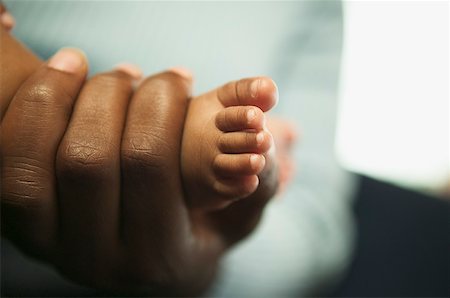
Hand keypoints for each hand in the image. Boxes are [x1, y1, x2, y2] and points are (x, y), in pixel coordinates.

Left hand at [1, 48, 275, 294]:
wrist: (153, 251)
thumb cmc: (199, 219)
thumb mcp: (240, 204)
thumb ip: (262, 173)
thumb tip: (278, 137)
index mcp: (160, 254)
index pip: (150, 165)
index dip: (162, 103)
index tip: (179, 76)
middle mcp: (97, 261)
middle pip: (90, 161)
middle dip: (115, 96)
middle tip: (134, 72)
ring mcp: (49, 246)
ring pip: (34, 164)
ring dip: (60, 98)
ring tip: (85, 67)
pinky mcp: (20, 225)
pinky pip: (6, 163)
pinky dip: (28, 111)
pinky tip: (58, 82)